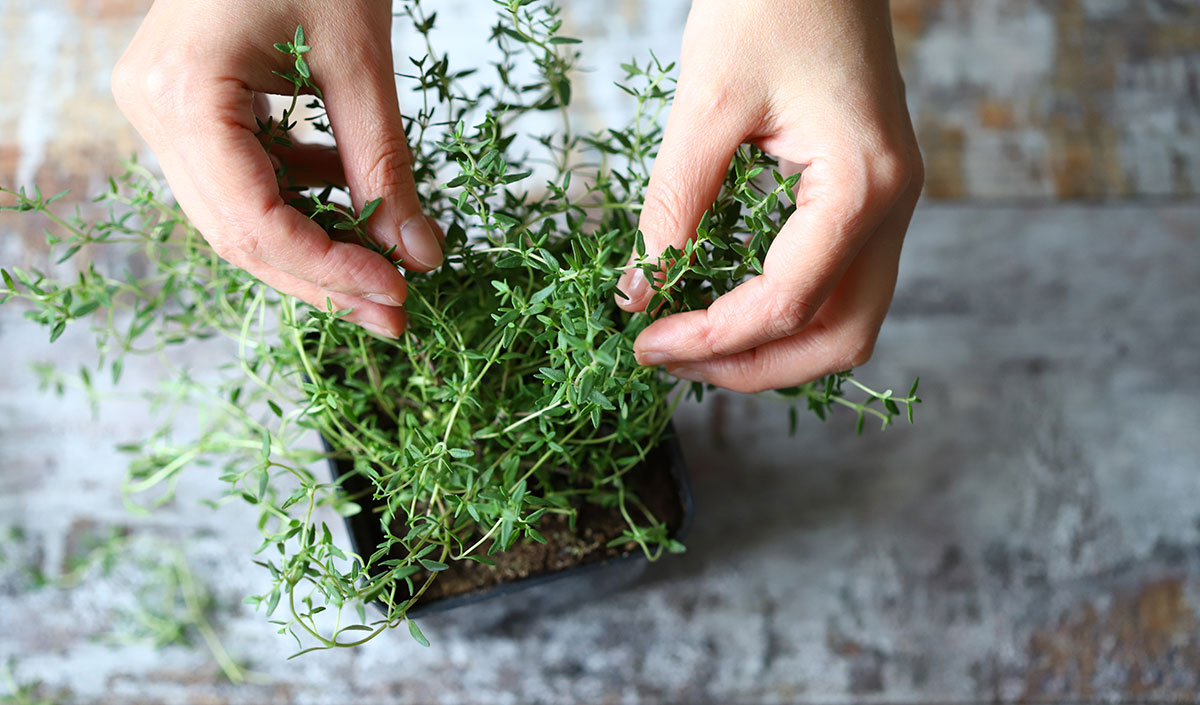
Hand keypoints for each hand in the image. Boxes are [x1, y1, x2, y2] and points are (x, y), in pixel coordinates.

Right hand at [112, 0, 442, 337]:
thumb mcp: (360, 62)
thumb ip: (387, 165)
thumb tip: (421, 257)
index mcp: (183, 94)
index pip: (253, 222)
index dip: (330, 271)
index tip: (398, 295)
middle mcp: (151, 109)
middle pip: (238, 234)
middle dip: (324, 278)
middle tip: (396, 312)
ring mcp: (159, 108)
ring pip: (237, 217)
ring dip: (315, 248)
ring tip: (386, 270)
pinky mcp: (183, 105)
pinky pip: (240, 179)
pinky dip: (299, 200)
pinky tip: (350, 202)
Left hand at [616, 0, 921, 392]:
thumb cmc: (771, 4)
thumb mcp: (705, 106)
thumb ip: (672, 207)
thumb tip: (639, 293)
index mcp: (862, 186)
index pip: (786, 303)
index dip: (709, 338)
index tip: (643, 342)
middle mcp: (893, 207)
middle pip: (839, 339)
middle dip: (750, 365)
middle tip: (671, 359)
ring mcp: (891, 204)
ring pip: (847, 321)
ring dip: (772, 348)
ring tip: (694, 340)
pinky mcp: (870, 195)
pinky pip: (840, 283)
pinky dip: (785, 311)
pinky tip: (726, 300)